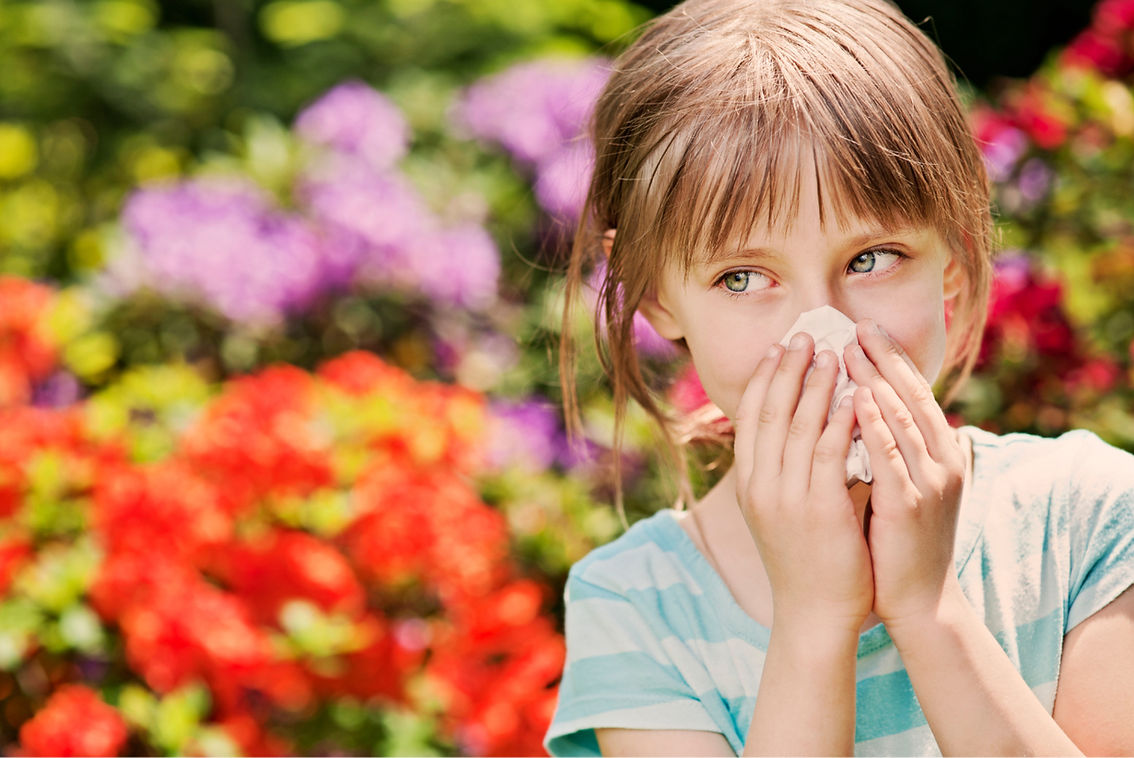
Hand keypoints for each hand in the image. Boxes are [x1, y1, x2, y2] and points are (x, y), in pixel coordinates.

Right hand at [733, 333, 873, 636]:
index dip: (765, 378)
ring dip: (815, 384)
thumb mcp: (780, 510)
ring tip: (831, 353)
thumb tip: (803, 423)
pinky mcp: (818, 509)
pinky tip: (853, 396)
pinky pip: (828, 453)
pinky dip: (839, 420)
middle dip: (788, 369)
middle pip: (769, 412)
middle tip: (805, 335)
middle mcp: (760, 485)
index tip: (779, 347)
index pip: (750, 417)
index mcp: (749, 482)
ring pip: (797, 425)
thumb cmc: (805, 560)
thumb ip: (786, 470)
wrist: (814, 614)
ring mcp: (785, 497)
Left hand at [845, 320, 965, 626]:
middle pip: (911, 397)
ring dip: (874, 381)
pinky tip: (853, 400)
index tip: (864, 328)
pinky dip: (873, 425)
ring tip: (847, 351)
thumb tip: (864, 410)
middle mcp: (941, 461)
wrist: (918, 601)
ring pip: (902, 419)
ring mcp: (929, 482)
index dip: (891, 359)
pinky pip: (889, 456)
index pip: (914, 393)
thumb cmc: (901, 542)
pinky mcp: (910, 505)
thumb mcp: (901, 486)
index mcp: (940, 453)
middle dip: (882, 359)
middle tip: (853, 326)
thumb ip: (890, 450)